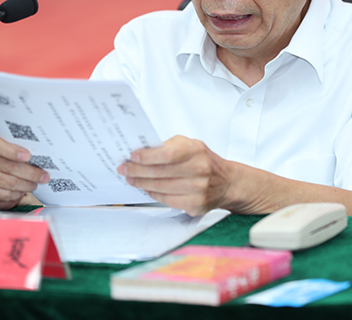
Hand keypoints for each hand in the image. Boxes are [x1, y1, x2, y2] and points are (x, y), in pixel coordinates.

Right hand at [0, 130, 48, 209]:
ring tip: (35, 184)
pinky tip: (22, 191)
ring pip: (7, 182)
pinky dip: (16, 194)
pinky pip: (2, 194)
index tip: (28, 156)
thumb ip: (22, 146)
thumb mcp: (13, 145)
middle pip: (7, 166)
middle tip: (43, 176)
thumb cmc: (7, 155)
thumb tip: (41, 155)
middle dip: (30, 173)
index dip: (13, 151)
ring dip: (26, 185)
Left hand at [118, 136, 233, 215]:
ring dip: (142, 183)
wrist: (227, 182)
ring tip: (132, 178)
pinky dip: (154, 194)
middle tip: (125, 169)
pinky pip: (167, 200)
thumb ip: (170, 146)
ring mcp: (198, 189)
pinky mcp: (195, 205)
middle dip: (138, 170)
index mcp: (196, 151)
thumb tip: (142, 152)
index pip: (168, 154)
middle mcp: (199, 170)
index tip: (133, 156)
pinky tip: (147, 188)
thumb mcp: (191, 145)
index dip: (148, 156)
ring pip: (161, 188)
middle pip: (161, 172)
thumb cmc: (204, 161)